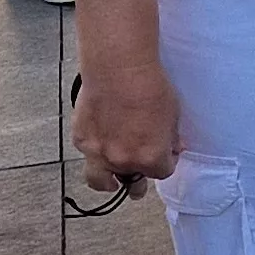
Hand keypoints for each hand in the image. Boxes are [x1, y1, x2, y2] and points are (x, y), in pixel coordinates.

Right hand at [70, 63, 183, 197]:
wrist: (118, 69)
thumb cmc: (149, 87)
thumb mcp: (172, 114)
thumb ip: (169, 137)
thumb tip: (171, 146)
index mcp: (150, 157)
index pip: (162, 173)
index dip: (166, 163)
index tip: (166, 156)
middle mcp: (124, 161)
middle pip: (131, 183)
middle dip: (137, 183)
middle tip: (137, 185)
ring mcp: (99, 153)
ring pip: (100, 180)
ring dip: (107, 181)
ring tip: (110, 181)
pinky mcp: (81, 139)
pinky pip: (88, 154)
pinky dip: (94, 151)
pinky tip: (100, 140)